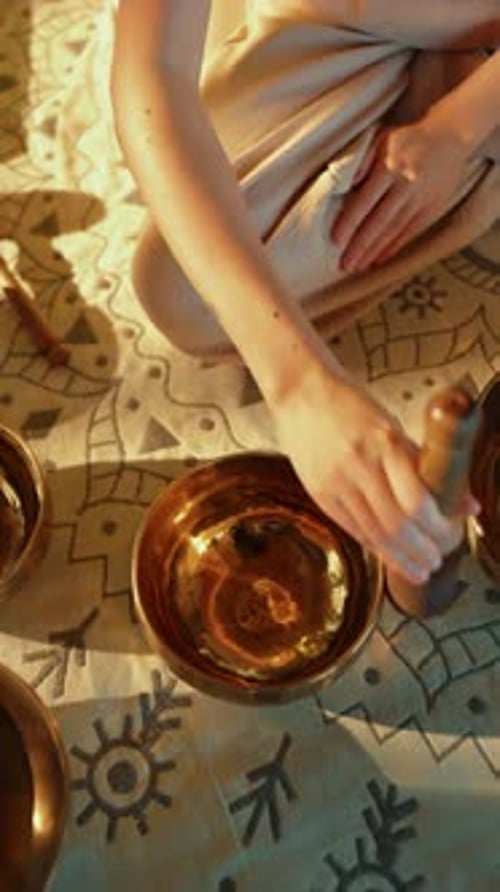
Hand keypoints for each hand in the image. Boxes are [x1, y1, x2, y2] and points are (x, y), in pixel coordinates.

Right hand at [273, 364, 476, 583]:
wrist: (301, 395)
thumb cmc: (351, 407)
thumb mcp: (392, 427)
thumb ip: (425, 464)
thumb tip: (467, 503)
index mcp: (385, 442)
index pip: (416, 500)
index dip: (437, 528)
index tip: (451, 537)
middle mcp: (360, 464)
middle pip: (395, 524)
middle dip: (421, 550)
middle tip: (437, 562)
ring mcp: (337, 481)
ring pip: (373, 532)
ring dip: (400, 557)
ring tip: (419, 570)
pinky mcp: (320, 493)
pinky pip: (352, 528)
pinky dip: (374, 547)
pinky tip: (389, 557)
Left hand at [331, 113, 470, 272]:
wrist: (451, 133)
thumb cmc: (407, 138)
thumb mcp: (381, 138)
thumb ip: (361, 160)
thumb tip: (343, 186)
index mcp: (389, 165)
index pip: (365, 200)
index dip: (350, 223)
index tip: (336, 241)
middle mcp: (406, 183)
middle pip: (379, 221)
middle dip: (360, 246)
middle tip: (345, 265)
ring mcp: (421, 197)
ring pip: (394, 229)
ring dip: (375, 251)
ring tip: (358, 266)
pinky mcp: (432, 206)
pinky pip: (410, 230)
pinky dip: (394, 246)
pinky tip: (380, 259)